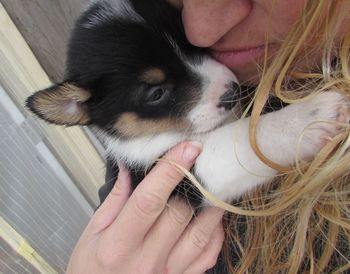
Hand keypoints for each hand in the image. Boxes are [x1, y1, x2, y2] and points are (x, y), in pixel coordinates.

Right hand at [67, 142, 224, 273]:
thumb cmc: (91, 268)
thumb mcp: (92, 233)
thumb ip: (115, 199)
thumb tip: (129, 166)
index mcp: (119, 244)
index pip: (150, 200)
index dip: (171, 170)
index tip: (188, 148)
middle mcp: (147, 260)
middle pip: (179, 213)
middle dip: (191, 183)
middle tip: (198, 163)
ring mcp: (168, 273)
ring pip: (201, 233)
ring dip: (210, 205)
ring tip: (211, 186)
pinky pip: (209, 255)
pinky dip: (215, 232)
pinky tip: (210, 218)